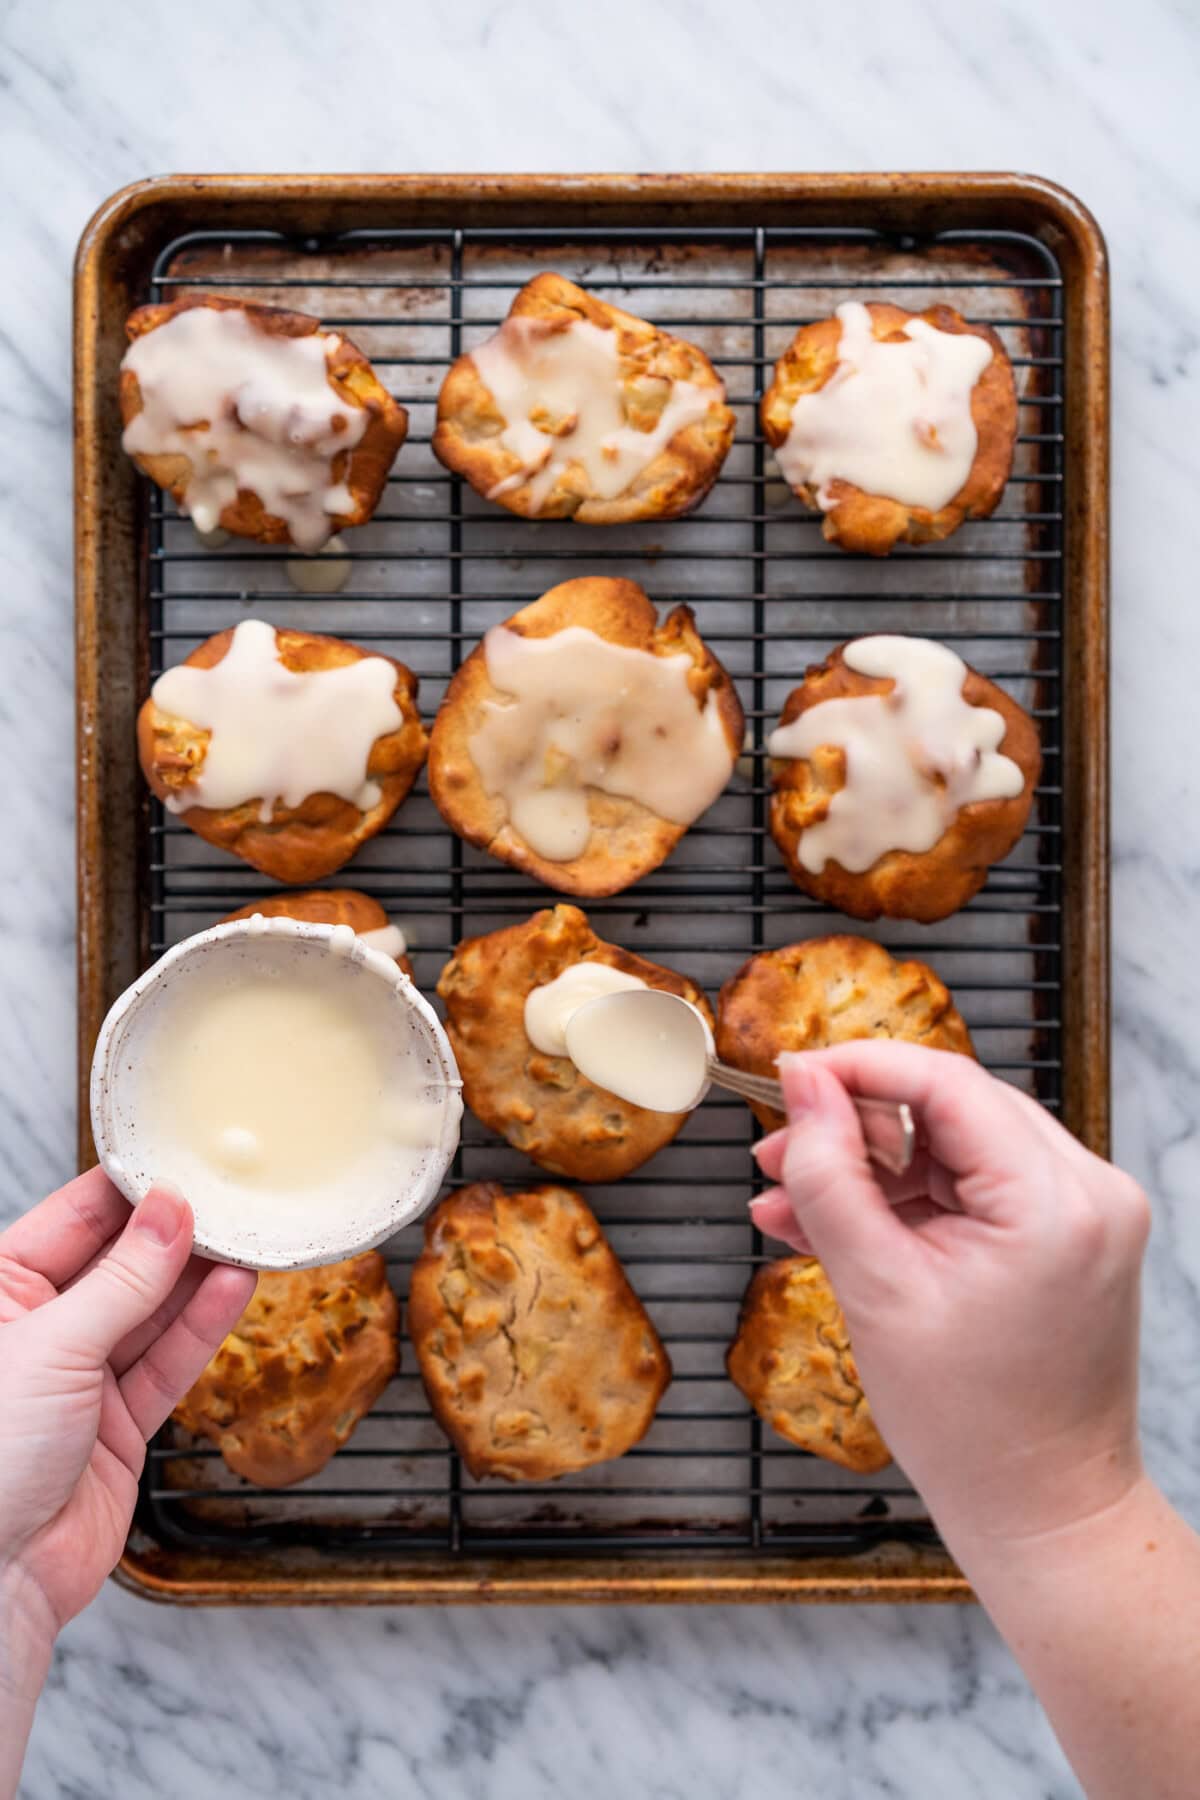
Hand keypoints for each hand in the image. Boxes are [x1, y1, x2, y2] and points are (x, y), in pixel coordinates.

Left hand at [0, 1171, 255, 1642]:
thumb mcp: (52, 1348)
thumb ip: (122, 1280)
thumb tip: (168, 1213)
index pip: (73, 1219)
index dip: (130, 1191)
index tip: (184, 1161)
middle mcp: (38, 1330)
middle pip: (119, 1262)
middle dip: (174, 1232)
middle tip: (230, 1196)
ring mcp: (79, 1378)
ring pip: (151, 1310)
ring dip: (199, 1276)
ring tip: (247, 1235)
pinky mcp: (118, 1424)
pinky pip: (168, 1361)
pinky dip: (203, 1326)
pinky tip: (233, 1288)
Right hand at [750, 1043, 1149, 1552]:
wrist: (1043, 1514)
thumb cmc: (974, 1429)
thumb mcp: (877, 1292)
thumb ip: (830, 1177)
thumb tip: (803, 1086)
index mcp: (1055, 1201)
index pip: (945, 1083)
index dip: (855, 1070)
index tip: (786, 1078)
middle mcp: (1087, 1191)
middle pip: (950, 1109)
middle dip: (854, 1125)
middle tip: (776, 1150)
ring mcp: (1083, 1213)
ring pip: (954, 1146)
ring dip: (870, 1167)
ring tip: (787, 1200)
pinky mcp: (1065, 1237)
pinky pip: (971, 1189)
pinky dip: (905, 1202)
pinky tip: (832, 1226)